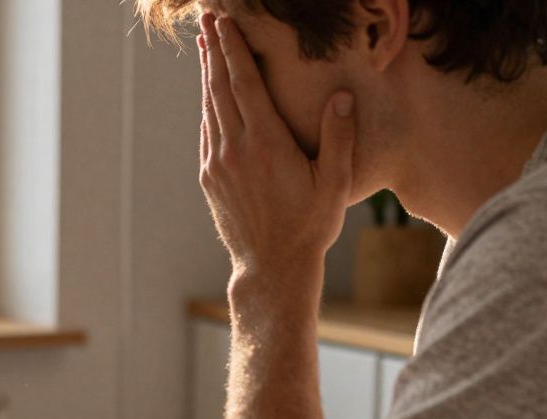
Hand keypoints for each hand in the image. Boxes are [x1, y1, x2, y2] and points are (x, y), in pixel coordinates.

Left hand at [199, 14, 354, 279]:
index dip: (233, 51)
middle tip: (208, 22)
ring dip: (207, 76)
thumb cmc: (310, 226)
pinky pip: (207, 133)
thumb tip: (340, 96)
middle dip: (214, 52)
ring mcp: (217, 164)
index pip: (244, 84)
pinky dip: (208, 107)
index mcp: (266, 144)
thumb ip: (338, 137)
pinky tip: (210, 95)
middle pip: (219, 89)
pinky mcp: (210, 179)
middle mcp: (235, 150)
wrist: (272, 267)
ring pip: (209, 109)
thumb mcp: (334, 183)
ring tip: (206, 48)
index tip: (224, 25)